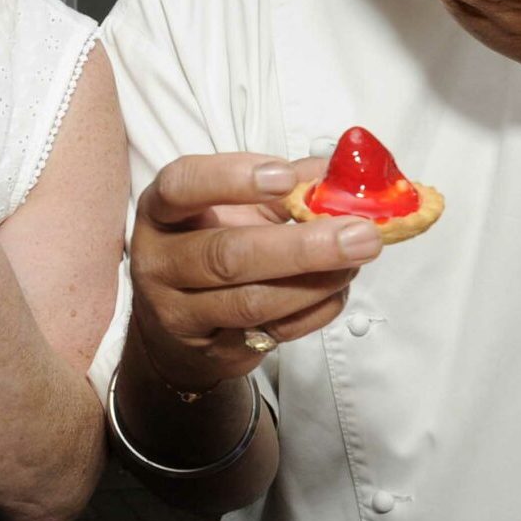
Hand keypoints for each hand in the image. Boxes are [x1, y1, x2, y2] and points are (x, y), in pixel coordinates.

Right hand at [128, 153, 378, 391]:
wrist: (182, 318)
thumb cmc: (215, 244)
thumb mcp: (240, 205)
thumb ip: (290, 183)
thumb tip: (346, 170)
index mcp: (162, 212)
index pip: (181, 187)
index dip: (230, 179)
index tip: (285, 177)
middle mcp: (161, 262)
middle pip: (226, 256)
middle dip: (300, 246)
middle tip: (359, 234)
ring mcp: (181, 312)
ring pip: (251, 302)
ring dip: (314, 282)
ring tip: (356, 260)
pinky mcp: (213, 350)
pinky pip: (272, 333)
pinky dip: (315, 311)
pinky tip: (337, 289)